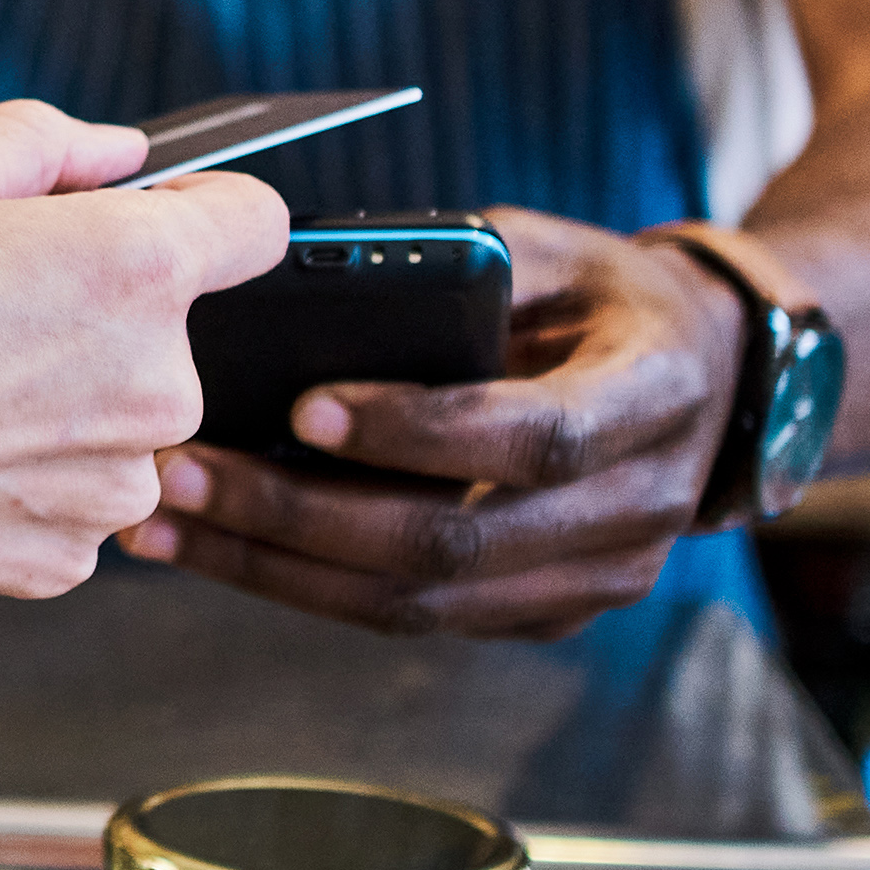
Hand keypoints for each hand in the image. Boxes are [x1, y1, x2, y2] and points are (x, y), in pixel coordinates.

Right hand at [0, 99, 287, 599]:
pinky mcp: (60, 561)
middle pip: (171, 328)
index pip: (256, 220)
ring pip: (120, 420)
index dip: (195, 209)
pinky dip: (21, 475)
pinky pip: (71, 495)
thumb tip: (119, 156)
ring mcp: (112, 487)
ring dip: (60, 400)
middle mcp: (155, 386)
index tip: (133, 219)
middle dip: (94, 311)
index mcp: (135, 269)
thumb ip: (46, 148)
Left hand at [120, 209, 741, 640]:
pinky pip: (414, 620)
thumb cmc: (604, 298)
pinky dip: (309, 589)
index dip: (418, 432)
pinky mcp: (543, 615)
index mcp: (655, 397)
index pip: (534, 438)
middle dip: (300, 516)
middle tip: (181, 473)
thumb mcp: (555, 249)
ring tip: (164, 525)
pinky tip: (222, 551)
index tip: (301, 406)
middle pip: (454, 544)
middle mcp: (636, 509)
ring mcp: (594, 581)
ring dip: (278, 571)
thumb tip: (314, 276)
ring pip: (419, 606)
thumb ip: (461, 266)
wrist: (705, 383)